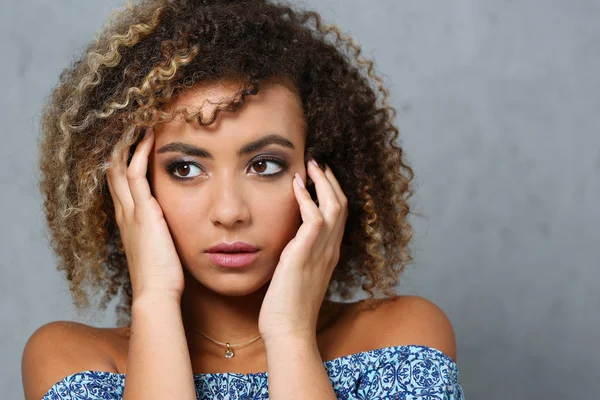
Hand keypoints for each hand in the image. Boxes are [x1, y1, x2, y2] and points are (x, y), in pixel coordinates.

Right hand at [107, 128, 183, 299]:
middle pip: (113, 170)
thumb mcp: (159, 249)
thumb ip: (161, 235)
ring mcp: (131, 210)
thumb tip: (172, 228)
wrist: (156, 293)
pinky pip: (136, 172)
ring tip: (137, 120)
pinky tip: (149, 135)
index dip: (123, 161)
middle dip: (120, 146)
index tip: (133, 143)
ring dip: (127, 142)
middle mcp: (124, 212)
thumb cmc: (162, 277)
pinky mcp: (143, 211)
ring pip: (120, 166)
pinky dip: (140, 152)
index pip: (120, 184)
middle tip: (129, 124)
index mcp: (128, 221)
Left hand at [258, 159, 347, 342]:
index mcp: (329, 254)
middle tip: (317, 162)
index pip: (339, 215)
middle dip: (330, 180)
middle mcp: (330, 250)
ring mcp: (321, 252)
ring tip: (309, 165)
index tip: (319, 176)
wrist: (288, 331)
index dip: (332, 192)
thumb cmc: (288, 307)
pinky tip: (296, 186)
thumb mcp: (298, 275)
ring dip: (322, 182)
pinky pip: (314, 218)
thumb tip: (290, 242)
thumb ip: (299, 255)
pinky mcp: (305, 255)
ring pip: (334, 206)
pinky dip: (306, 198)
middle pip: (342, 204)